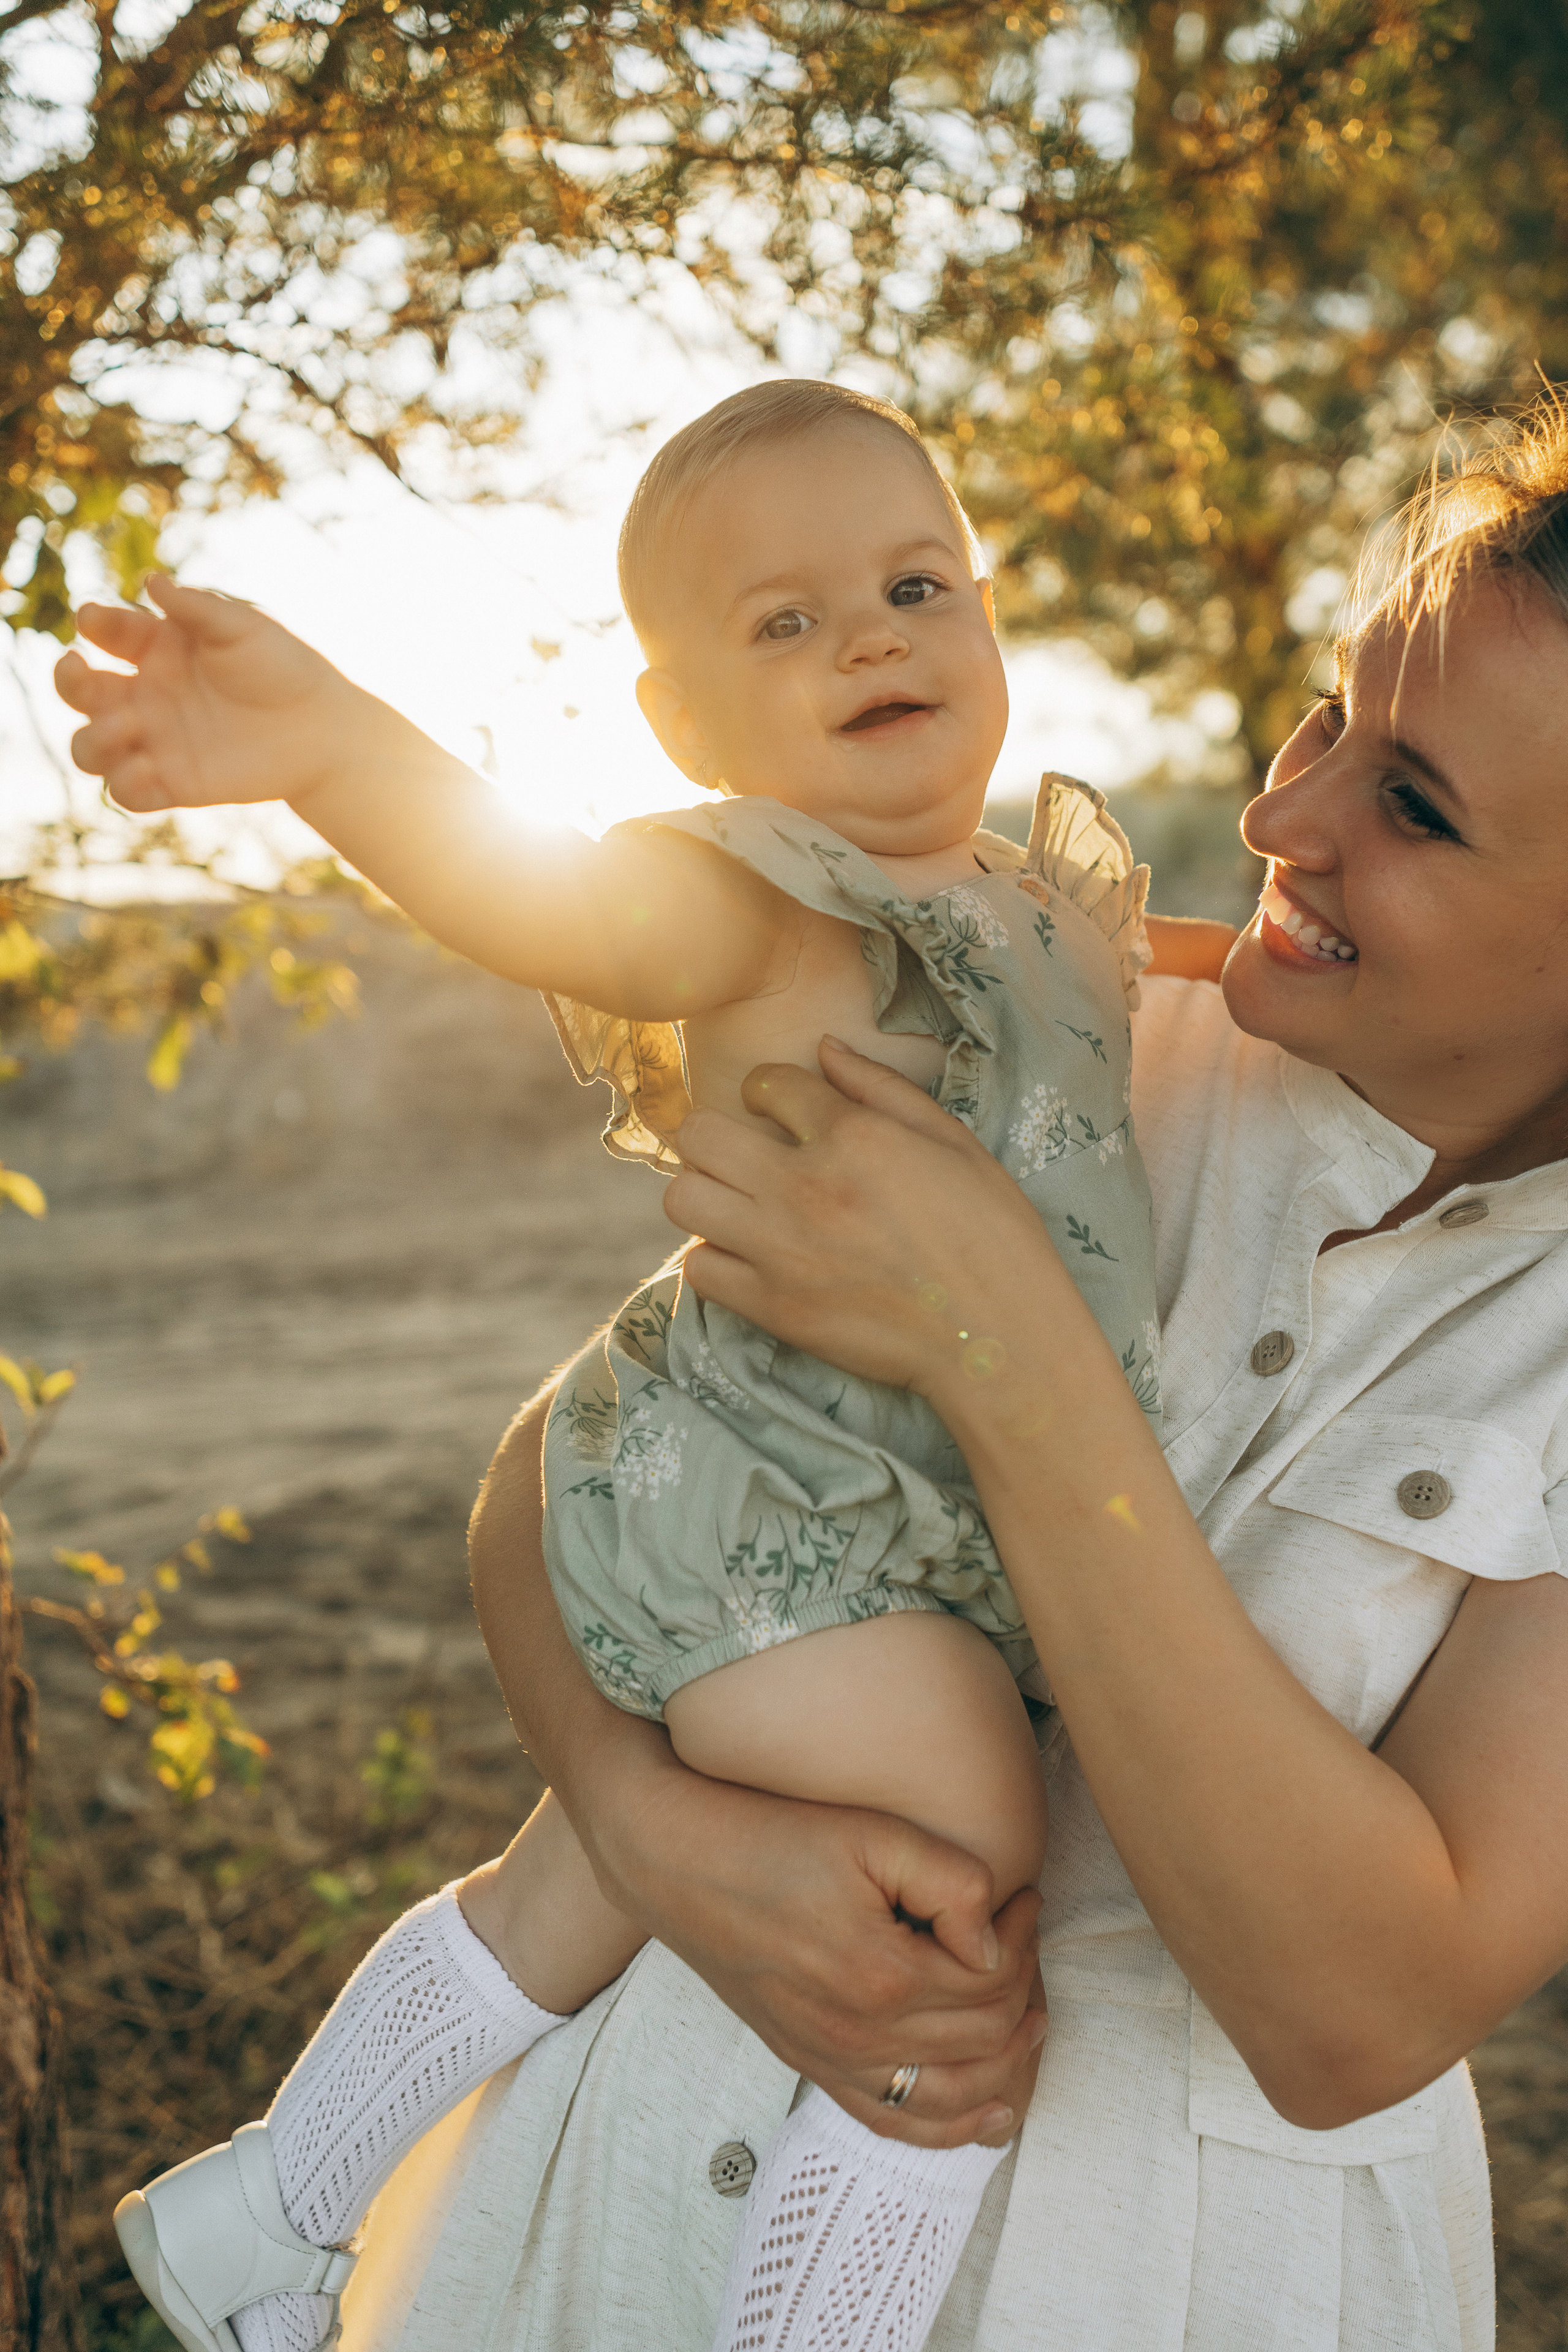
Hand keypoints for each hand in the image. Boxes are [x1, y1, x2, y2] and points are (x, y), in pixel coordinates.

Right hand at [55, 576, 375, 812]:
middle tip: (83, 673)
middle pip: (79, 692)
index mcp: (157, 648)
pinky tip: (148, 768)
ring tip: (129, 726)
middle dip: (69, 682)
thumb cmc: (283, 668)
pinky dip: (125, 783)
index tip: (95, 622)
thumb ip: (197, 607)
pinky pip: (127, 792)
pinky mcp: (174, 784)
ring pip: (89, 748)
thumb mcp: (242, 628)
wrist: (323, 729)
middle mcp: (147, 695)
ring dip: (92, 739)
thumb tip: (150, 580)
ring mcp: (156, 742)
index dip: (94, 624)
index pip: (107, 632)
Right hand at [595, 1753, 1046, 2148]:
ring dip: (1007, 2063)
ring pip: (954, 2096)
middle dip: (1023, 1990)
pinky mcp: (809, 2065)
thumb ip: (949, 1882)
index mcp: (881, 1975)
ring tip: (1029, 2014)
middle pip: (984, 2039)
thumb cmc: (774, 1837)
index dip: (1024, 1938)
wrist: (680, 1865)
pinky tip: (991, 2115)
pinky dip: (952, 2128)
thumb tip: (993, 1939)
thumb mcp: (870, 1834)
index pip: (994, 1982)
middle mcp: (859, 2035)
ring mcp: (831, 2058)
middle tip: (1025, 1939)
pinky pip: (895, 2123)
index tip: (1024, 1898)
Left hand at [664, 1037, 1059, 1401]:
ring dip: (707, 1194)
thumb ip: (882, 1087)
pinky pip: (697, 1268)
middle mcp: (806, 1186)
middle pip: (698, 1135)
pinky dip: (715, 1258)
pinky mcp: (773, 1307)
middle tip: (748, 1155)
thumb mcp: (955, 1141)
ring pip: (682, 1198)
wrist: (997, 1339)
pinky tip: (750, 1256)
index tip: (783, 1111)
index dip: (770, 1091)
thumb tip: (823, 1047)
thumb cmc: (992, 1236)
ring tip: (742, 1205)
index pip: (765, 1082)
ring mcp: (782, 1250)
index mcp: (854, 1137)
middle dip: (718, 1135)